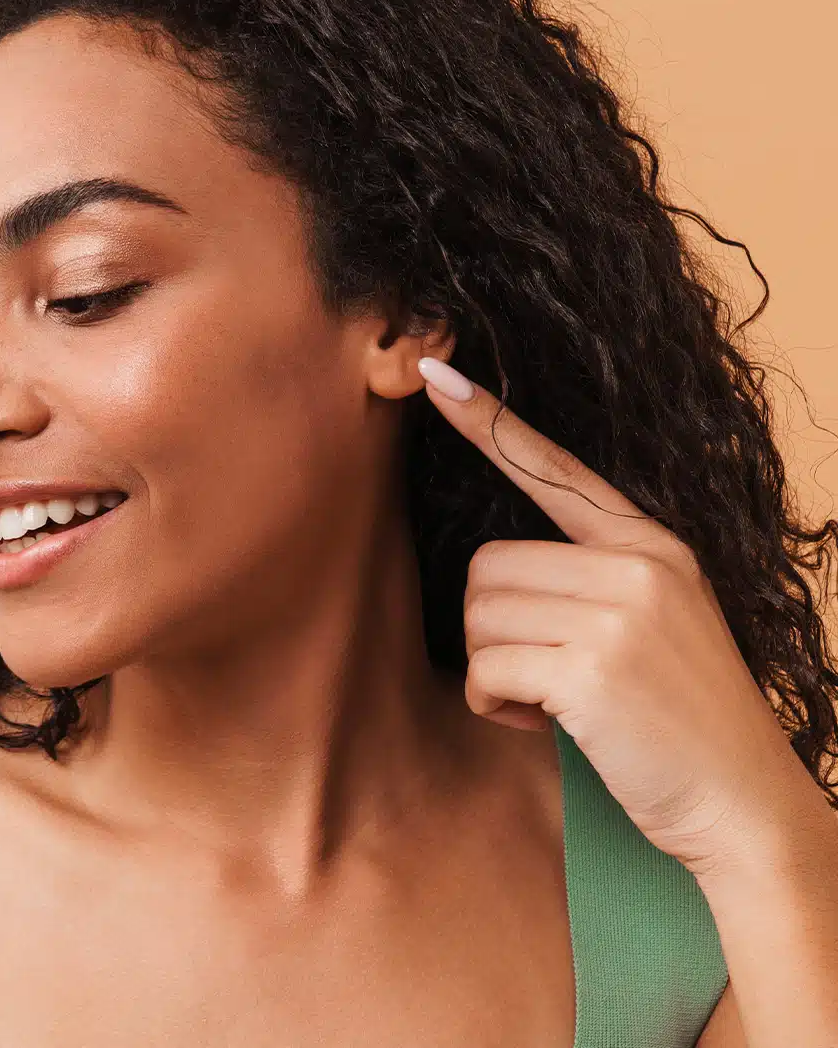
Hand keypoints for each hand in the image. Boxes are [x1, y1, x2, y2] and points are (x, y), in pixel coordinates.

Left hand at [416, 355, 812, 881]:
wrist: (744, 805)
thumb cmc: (679, 720)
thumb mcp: (657, 622)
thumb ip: (592, 580)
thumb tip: (493, 572)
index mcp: (651, 545)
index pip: (556, 469)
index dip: (489, 424)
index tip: (437, 376)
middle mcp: (637, 565)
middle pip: (486, 565)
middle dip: (492, 629)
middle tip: (541, 673)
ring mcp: (619, 614)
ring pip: (479, 615)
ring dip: (493, 669)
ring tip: (551, 699)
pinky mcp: (592, 668)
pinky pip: (486, 668)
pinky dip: (494, 704)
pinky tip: (542, 723)